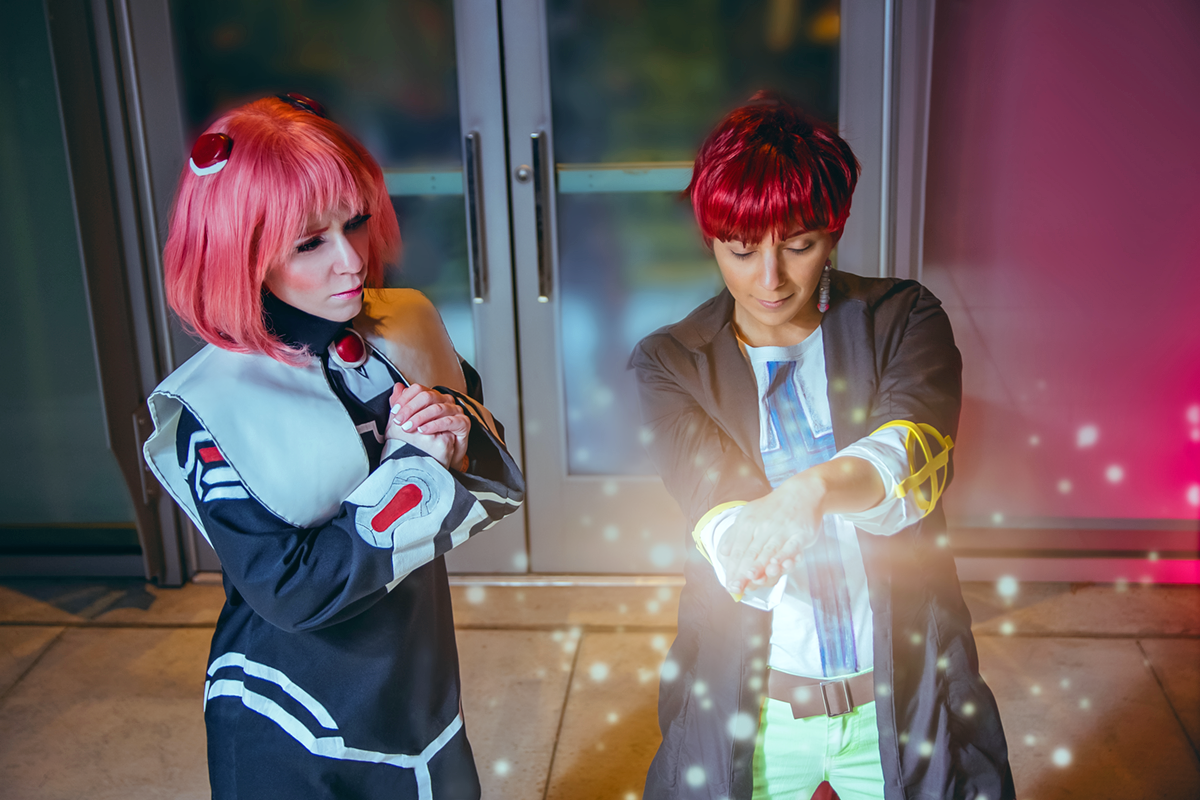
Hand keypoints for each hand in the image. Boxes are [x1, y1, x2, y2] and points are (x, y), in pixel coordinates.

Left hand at [386, 383, 470, 469]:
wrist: (440, 458)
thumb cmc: (427, 439)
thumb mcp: (409, 421)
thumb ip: (404, 405)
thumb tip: (397, 388)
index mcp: (432, 397)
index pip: (418, 389)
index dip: (404, 399)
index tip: (394, 412)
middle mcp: (444, 401)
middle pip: (427, 396)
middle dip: (410, 409)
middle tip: (399, 421)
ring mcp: (455, 411)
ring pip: (436, 408)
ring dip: (419, 418)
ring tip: (408, 427)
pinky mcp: (463, 422)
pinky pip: (448, 421)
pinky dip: (434, 425)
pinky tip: (423, 431)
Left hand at [717, 472, 826, 594]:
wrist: (801, 493)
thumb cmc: (773, 509)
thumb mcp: (749, 516)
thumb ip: (736, 536)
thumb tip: (723, 554)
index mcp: (748, 523)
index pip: (738, 550)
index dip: (732, 569)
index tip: (729, 585)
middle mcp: (763, 526)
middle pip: (751, 553)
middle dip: (742, 573)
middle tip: (736, 589)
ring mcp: (782, 530)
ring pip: (769, 551)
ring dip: (760, 566)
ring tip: (751, 579)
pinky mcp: (800, 533)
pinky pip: (791, 547)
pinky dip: (784, 557)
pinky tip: (778, 567)